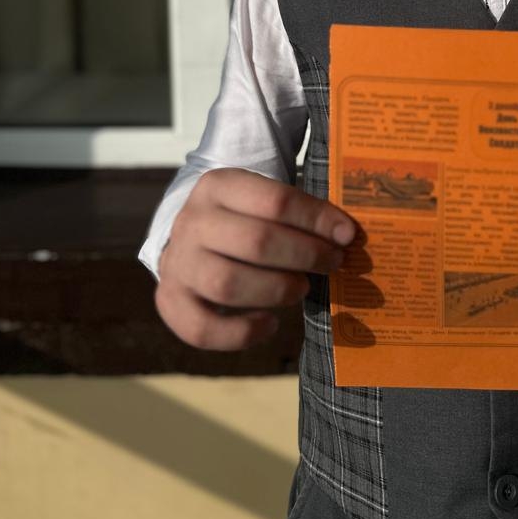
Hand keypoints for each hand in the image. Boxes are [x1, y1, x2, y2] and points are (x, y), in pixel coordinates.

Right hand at [155, 168, 355, 349]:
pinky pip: (201, 328)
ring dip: (276, 290)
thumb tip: (346, 235)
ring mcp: (177, 262)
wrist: (193, 235)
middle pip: (255, 242)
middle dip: (304, 255)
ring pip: (228, 284)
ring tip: (301, 288)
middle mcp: (192, 221)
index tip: (347, 234)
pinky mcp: (170, 300)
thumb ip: (300, 211)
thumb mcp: (264, 198)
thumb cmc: (244, 216)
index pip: (275, 200)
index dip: (316, 219)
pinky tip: (270, 323)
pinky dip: (241, 333)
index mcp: (218, 185)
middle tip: (332, 262)